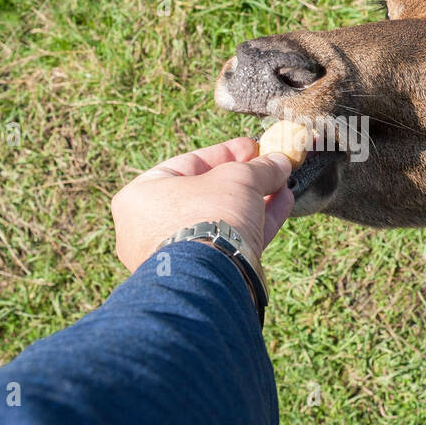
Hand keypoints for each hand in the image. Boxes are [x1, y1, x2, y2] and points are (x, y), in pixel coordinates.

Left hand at [111, 137, 294, 271]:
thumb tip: (280, 162)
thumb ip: (259, 168)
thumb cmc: (208, 216)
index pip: (189, 164)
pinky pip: (229, 241)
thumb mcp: (237, 178)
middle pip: (208, 194)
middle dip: (244, 180)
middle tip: (269, 168)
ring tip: (283, 186)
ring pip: (221, 220)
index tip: (252, 147)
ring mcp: (176, 255)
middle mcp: (151, 227)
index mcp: (142, 196)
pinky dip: (255, 224)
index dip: (226, 153)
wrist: (210, 277)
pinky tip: (282, 205)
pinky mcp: (201, 275)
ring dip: (255, 201)